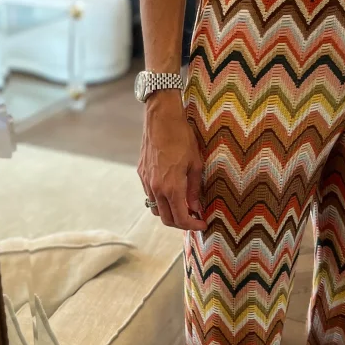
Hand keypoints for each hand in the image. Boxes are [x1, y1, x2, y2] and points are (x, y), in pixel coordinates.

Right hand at [138, 90, 206, 231]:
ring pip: (156, 208)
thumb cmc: (182, 138)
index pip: (181, 218)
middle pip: (166, 219)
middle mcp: (156, 188)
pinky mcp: (142, 173)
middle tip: (194, 219)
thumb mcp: (196, 164)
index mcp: (171, 187)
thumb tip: (195, 207)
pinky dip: (161, 200)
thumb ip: (194, 189)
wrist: (161, 118)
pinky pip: (150, 195)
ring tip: (184, 206)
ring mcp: (146, 181)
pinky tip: (172, 192)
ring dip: (170, 212)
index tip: (202, 225)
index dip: (192, 226)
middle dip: (180, 224)